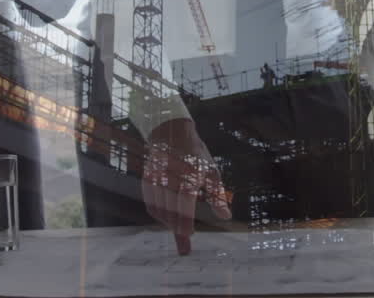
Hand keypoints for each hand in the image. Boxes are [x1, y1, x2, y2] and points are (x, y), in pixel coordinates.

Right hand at [142, 118, 231, 254]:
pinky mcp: (147, 178)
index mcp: (190, 171)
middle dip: (176, 226)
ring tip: (178, 230)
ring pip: (158, 207)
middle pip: (170, 207)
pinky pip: (150, 203)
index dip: (185, 218)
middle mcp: (171, 174)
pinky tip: (166, 220)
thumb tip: (225, 216)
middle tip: (184, 241)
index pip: (185, 199)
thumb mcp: (211, 171)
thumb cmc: (195, 155)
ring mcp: (156, 175)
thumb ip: (217, 195)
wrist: (171, 133)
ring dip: (167, 222)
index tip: (188, 233)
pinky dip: (158, 214)